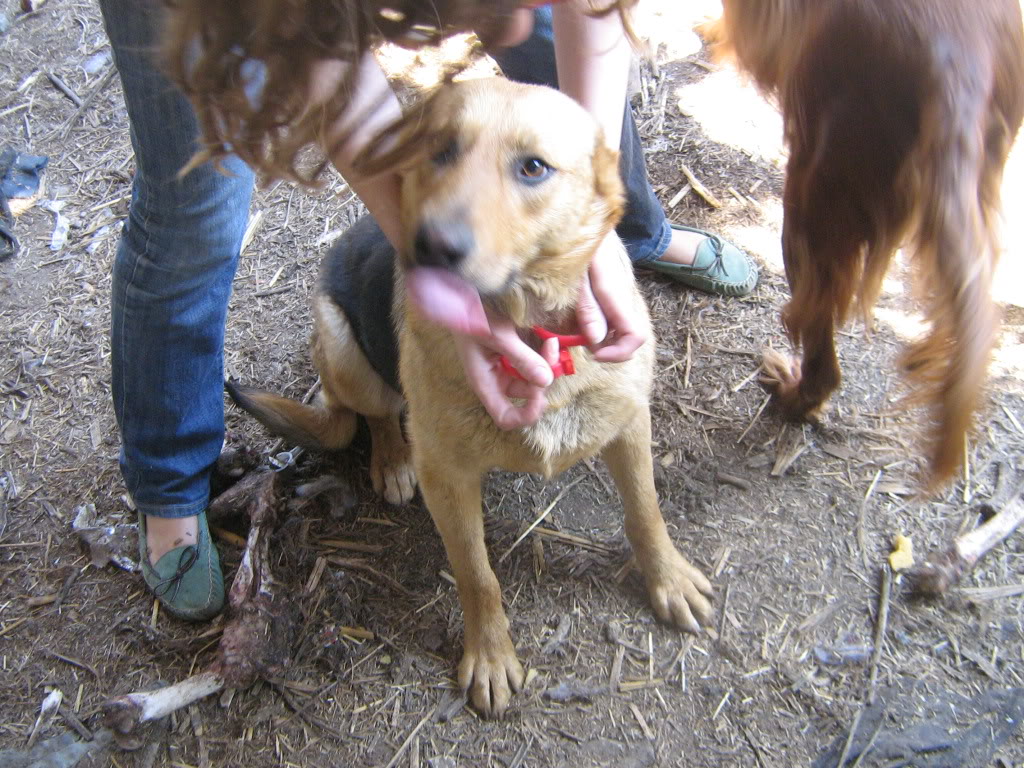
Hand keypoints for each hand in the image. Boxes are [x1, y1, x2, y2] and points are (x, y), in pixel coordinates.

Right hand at [454, 312, 558, 429]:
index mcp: (486, 382)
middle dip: (543, 379)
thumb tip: (547, 382)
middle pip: (526, 395)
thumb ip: (522, 358)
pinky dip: (545, 355)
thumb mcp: (498, 334)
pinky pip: (535, 362)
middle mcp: (496, 379)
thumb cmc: (473, 312)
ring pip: (534, 378)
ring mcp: (505, 366)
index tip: (540, 394)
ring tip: (551, 342)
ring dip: (547, 364)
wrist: (466, 290)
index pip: (506, 417)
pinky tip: (549, 338)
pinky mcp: (514, 353)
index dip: (526, 414)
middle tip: (551, 351)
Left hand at [576, 233, 646, 361]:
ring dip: (604, 333)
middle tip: (580, 340)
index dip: (617, 353)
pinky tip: (583, 311)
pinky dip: (603, 319)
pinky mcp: (617, 281)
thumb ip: (586, 306)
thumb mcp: (574, 273)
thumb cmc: (575, 236)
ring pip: (624, 323)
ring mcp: (624, 285)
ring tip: (578, 325)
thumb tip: (597, 340)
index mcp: (616, 290)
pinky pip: (616, 310)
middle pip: (632, 333)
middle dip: (608, 346)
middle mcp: (625, 290)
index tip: (593, 353)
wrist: (588, 205)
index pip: (635, 335)